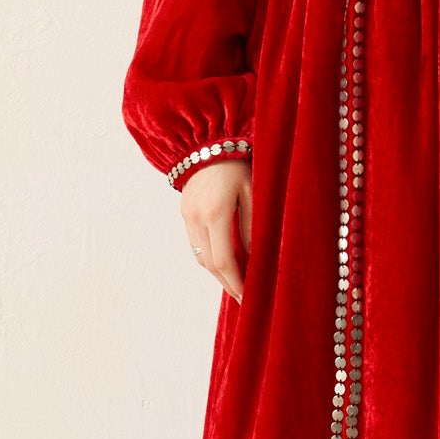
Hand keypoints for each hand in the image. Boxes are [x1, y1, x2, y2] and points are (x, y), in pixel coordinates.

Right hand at [181, 159, 252, 301]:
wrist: (208, 141)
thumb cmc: (238, 163)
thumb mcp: (253, 192)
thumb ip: (252, 226)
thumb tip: (254, 258)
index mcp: (215, 212)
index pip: (223, 260)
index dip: (236, 281)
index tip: (248, 296)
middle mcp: (196, 218)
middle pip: (210, 264)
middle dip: (228, 283)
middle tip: (244, 298)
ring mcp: (187, 216)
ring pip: (201, 257)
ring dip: (218, 273)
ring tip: (236, 283)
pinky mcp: (185, 213)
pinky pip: (196, 244)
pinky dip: (210, 257)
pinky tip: (224, 262)